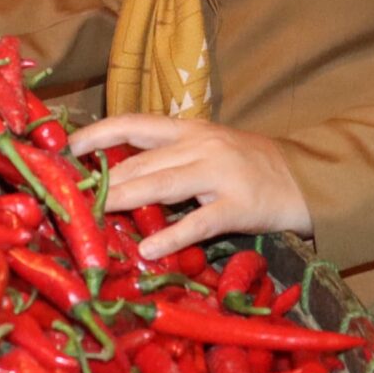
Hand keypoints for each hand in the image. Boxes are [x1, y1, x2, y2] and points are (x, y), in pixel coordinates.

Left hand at [67, 113, 311, 260]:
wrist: (308, 178)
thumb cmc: (248, 165)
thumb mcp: (207, 149)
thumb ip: (168, 157)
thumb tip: (117, 176)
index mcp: (189, 130)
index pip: (133, 124)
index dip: (97, 134)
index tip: (65, 147)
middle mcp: (201, 146)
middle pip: (141, 160)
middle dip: (103, 178)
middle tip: (70, 195)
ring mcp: (221, 174)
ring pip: (163, 184)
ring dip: (125, 199)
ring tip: (96, 213)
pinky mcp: (240, 205)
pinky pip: (200, 222)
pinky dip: (172, 235)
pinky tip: (149, 248)